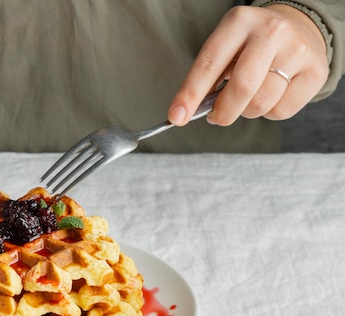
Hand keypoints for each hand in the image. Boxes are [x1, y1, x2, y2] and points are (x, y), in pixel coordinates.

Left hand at [168, 5, 328, 126]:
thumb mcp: (225, 48)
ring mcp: (296, 50)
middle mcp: (270, 31)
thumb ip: (208, 77)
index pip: (208, 64)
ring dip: (246, 112)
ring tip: (247, 99)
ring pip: (261, 103)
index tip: (176, 117)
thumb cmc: (250, 45)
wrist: (297, 28)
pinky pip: (282, 111)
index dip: (190, 95)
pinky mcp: (315, 72)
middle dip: (222, 112)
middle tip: (216, 117)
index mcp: (238, 22)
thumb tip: (187, 111)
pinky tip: (271, 95)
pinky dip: (269, 113)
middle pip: (241, 88)